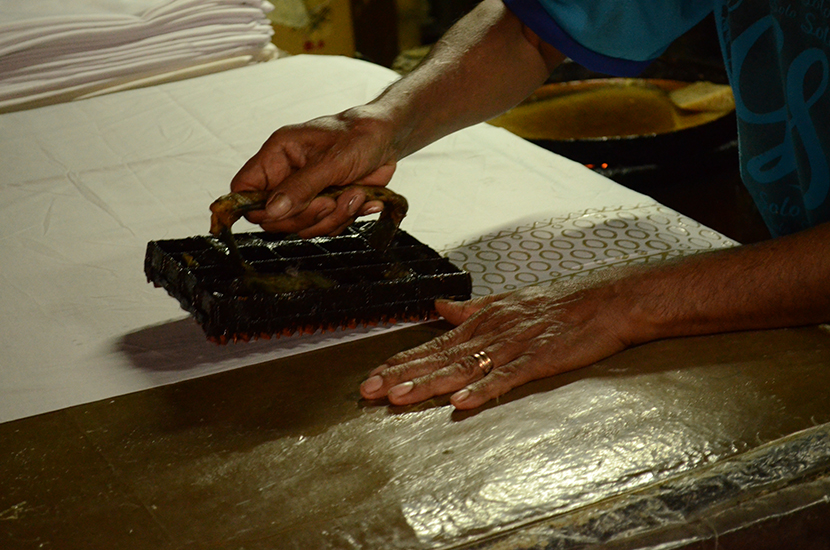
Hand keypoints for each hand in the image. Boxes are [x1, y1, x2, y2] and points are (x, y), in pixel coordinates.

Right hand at [230, 107, 397, 236]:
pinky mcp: (326, 206)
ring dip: (333, 218)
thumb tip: (272, 211)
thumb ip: (301, 188)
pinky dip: (347, 218)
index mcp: (277, 156)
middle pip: (274, 218)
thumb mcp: (330, 161)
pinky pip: (326, 227)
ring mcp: (306, 194)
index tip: (279, 212)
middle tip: (330, 202)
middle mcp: (286, 177)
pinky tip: (363, 200)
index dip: (254, 206)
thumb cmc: (357, 137)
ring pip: (303, 227)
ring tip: (355, 195)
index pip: (244, 188)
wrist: (386, 139)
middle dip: (306, 216)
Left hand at [360, 279, 632, 409]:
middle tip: (369, 390)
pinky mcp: (539, 359)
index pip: (434, 345)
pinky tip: (461, 402)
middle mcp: (491, 332)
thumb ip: (470, 309)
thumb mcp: (506, 302)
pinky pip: (507, 377)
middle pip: (439, 358)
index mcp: (482, 322)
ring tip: (399, 398)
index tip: (373, 375)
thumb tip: (439, 307)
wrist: (606, 300)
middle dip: (403, 375)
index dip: (402, 361)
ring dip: (430, 383)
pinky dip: (484, 389)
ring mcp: (514, 345)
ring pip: (464, 368)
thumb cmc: (558, 304)